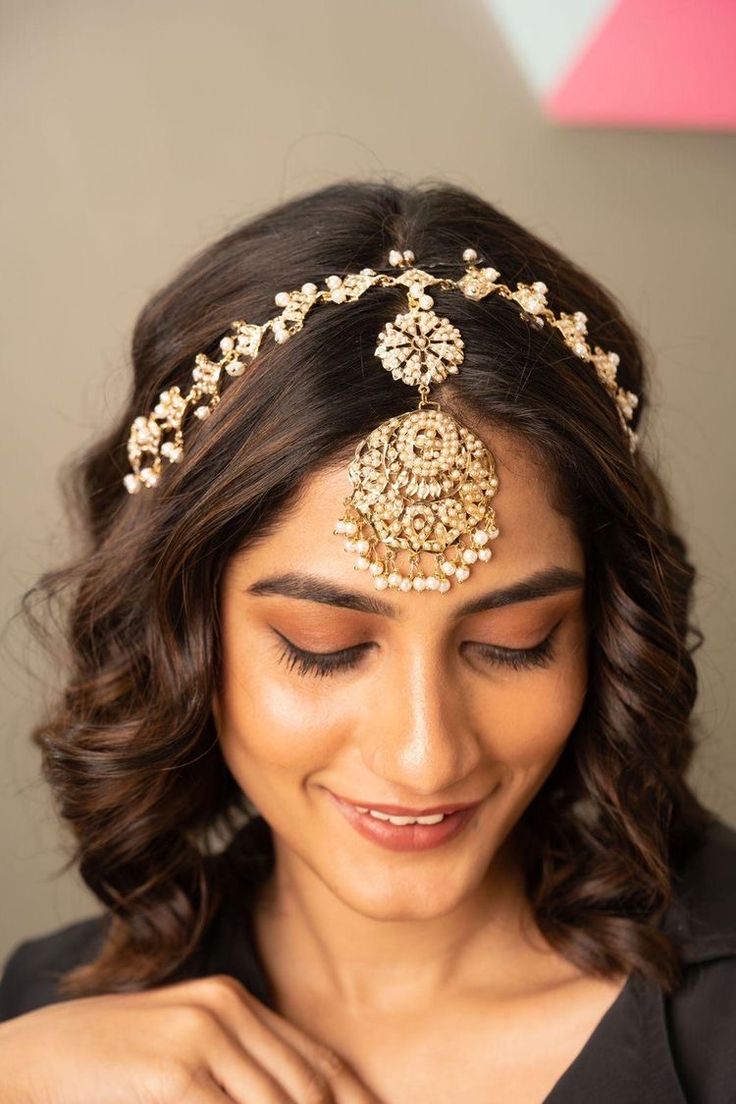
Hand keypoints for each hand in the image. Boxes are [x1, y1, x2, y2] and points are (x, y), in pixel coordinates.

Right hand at [0, 973, 383, 1103]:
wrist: (34, 1057)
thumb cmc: (109, 1060)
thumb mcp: (182, 1048)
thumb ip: (237, 1070)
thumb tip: (298, 1097)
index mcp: (230, 1000)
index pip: (314, 1060)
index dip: (354, 1102)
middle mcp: (224, 1009)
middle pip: (305, 1087)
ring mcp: (199, 1038)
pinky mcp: (173, 1075)